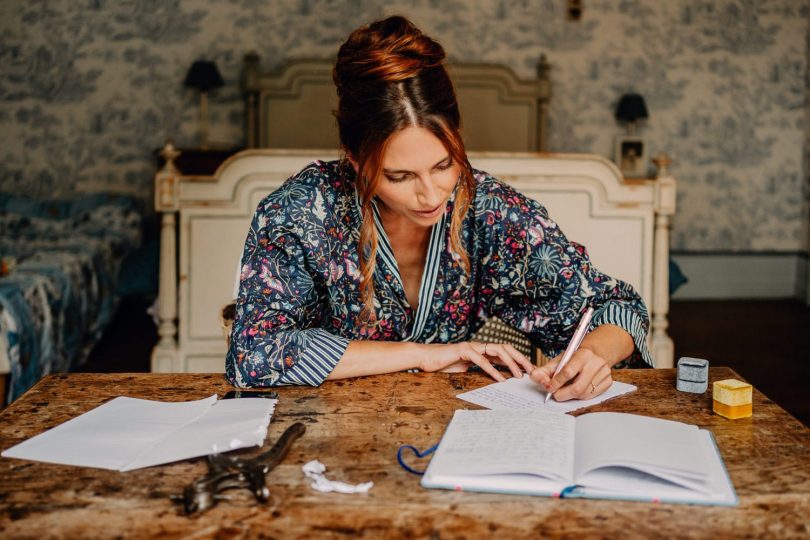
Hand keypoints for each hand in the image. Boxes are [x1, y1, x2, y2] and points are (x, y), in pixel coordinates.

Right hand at [419, 342, 533, 381]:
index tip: (530, 371)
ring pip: (498, 350)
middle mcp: (479, 346)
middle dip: (521, 359)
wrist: (425, 358)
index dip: (519, 360)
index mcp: (482, 350)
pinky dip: (492, 370)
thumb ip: (482, 369)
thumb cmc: (445, 364)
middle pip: (506, 348)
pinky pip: (481, 360)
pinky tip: (500, 379)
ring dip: (510, 363)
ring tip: (519, 375)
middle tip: (532, 371)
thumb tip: (501, 378)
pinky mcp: (463, 351)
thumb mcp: (468, 369)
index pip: (506, 353)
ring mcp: (472, 346)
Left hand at [530, 347, 611, 400]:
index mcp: (584, 353)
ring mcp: (604, 374)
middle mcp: (596, 363)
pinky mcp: (608, 382)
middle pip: (577, 388)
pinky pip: (591, 396)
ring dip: (571, 395)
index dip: (556, 382)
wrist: (600, 349)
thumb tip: (534, 377)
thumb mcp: (562, 357)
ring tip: (565, 390)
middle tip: (555, 394)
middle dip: (563, 394)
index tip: (549, 387)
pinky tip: (578, 388)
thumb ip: (547, 369)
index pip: (567, 372)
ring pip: (584, 394)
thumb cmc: (577, 355)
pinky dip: (581, 395)